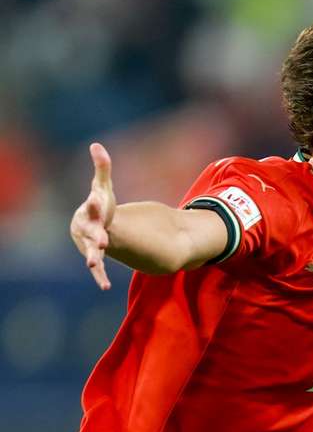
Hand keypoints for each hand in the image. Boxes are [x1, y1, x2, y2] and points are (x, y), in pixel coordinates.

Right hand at [70, 143, 116, 289]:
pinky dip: (100, 276)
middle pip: (90, 231)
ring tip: (93, 263)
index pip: (93, 205)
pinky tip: (105, 286)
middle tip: (100, 240)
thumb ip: (102, 169)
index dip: (95, 203)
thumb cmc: (100, 204)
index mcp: (90, 210)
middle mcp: (87, 228)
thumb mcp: (102, 187)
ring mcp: (89, 243)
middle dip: (94, 235)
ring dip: (92, 257)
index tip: (98, 199)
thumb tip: (96, 145)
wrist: (92, 224)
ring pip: (89, 250)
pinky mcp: (95, 256)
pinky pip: (98, 268)